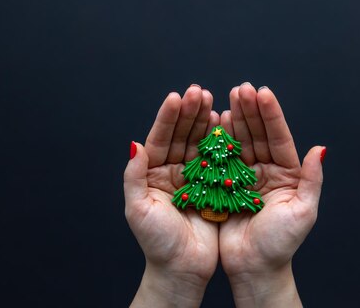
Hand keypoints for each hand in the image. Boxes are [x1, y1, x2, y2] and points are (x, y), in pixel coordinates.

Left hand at [124, 85, 219, 307]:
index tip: (176, 97)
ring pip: (199, 142)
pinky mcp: (213, 186)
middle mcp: (172, 171)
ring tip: (213, 99)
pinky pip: (218, 159)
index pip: (159, 139)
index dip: (167, 118)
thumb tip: (134, 145)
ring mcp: (194, 177)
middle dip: (189, 112)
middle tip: (199, 92)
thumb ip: (134, 176)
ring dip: (205, 120)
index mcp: (152, 174)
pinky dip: (222, 140)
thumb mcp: (138, 209)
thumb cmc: (157, 243)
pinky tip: (225, 122)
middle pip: (181, 135)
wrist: (183, 268)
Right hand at [218, 83, 324, 306]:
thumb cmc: (281, 244)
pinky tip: (213, 121)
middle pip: (257, 134)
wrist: (254, 268)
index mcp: (287, 174)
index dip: (271, 115)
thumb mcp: (303, 212)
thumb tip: (319, 149)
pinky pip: (221, 158)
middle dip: (249, 110)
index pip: (279, 138)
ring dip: (233, 119)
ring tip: (226, 97)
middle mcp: (267, 170)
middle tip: (240, 89)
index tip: (262, 92)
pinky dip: (217, 139)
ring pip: (239, 141)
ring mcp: (244, 177)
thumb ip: (311, 180)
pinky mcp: (224, 186)